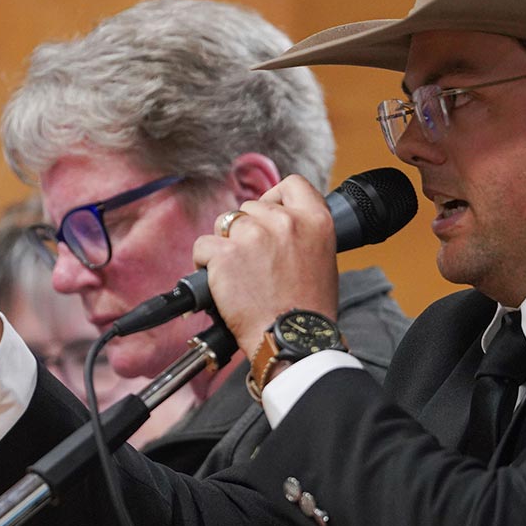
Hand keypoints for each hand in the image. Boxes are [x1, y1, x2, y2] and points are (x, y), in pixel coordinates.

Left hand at [192, 174, 338, 357]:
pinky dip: (204, 262)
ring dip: (225, 244)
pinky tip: (218, 282)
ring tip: (235, 274)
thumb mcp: (322, 260)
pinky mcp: (226, 253)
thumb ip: (301, 236)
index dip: (275, 196)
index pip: (292, 185)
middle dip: (246, 230)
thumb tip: (276, 228)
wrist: (292, 341)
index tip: (267, 213)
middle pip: (251, 207)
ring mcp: (253, 235)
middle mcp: (285, 221)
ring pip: (225, 223)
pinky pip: (203, 245)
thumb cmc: (308, 311)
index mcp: (316, 221)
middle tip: (251, 261)